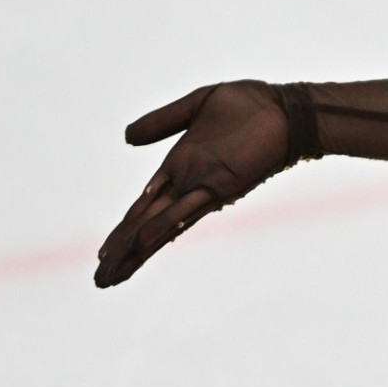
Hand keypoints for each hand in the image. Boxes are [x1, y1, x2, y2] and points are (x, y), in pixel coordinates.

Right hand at [94, 80, 290, 288]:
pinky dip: (164, 225)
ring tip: (113, 277)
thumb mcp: (196, 106)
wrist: (286, 109)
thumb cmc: (250, 106)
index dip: (123, 231)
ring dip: (136, 252)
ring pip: (159, 227)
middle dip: (123, 253)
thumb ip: (163, 121)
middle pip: (145, 225)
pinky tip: (145, 243)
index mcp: (179, 168)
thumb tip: (127, 137)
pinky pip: (187, 208)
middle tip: (100, 280)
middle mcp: (187, 184)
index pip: (143, 206)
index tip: (104, 255)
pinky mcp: (221, 185)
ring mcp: (202, 187)